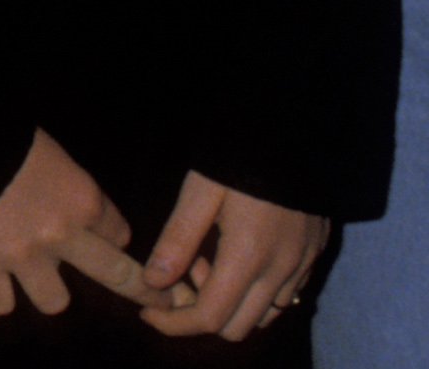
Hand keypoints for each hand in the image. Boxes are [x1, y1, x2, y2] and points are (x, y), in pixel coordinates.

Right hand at [0, 128, 180, 318]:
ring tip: (31, 276)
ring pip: (55, 302)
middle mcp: (62, 234)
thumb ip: (64, 179)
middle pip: (119, 276)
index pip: (118, 230)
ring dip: (46, 289)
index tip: (107, 237)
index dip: (111, 233)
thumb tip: (63, 196)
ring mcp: (23, 256)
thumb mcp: (47, 147)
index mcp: (81, 197)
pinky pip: (1, 304)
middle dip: (144, 292)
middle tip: (161, 303)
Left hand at [139, 172, 327, 342]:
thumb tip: (154, 281)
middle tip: (181, 274)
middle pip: (237, 327)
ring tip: (208, 260)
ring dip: (230, 304)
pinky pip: (283, 298)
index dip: (175, 323)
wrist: (294, 136)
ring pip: (263, 317)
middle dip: (201, 313)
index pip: (211, 317)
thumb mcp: (200, 192)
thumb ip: (177, 240)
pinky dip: (255, 294)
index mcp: (248, 257)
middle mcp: (280, 272)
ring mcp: (301, 268)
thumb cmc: (239, 158)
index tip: (149, 312)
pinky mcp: (312, 259)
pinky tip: (237, 258)